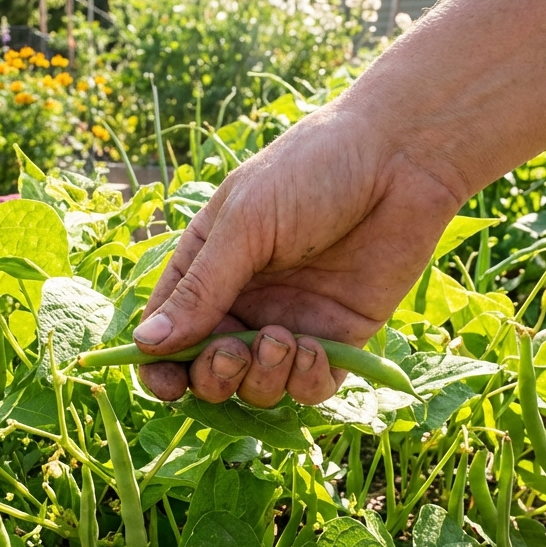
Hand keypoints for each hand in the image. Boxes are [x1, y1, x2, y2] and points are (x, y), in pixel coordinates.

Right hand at [133, 101, 463, 405]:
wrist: (400, 159)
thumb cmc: (311, 171)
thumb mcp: (244, 225)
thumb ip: (199, 289)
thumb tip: (145, 344)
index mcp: (208, 267)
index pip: (168, 333)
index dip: (161, 368)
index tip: (167, 384)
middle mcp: (245, 302)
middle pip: (209, 372)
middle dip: (213, 377)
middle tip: (232, 353)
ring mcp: (292, 322)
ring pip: (258, 387)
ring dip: (261, 378)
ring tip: (281, 339)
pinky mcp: (339, 337)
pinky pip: (309, 387)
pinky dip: (304, 381)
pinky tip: (314, 347)